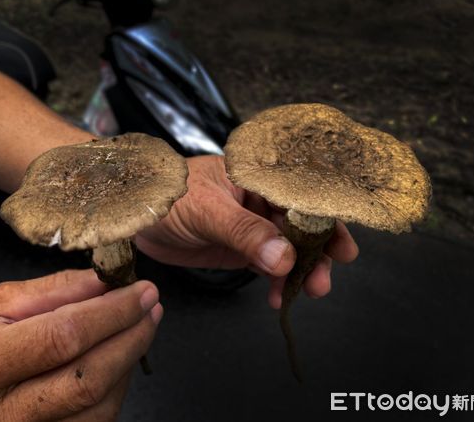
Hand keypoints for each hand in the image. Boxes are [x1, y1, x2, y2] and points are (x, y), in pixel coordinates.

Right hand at [0, 269, 161, 420]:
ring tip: (139, 328)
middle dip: (132, 337)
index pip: (63, 337)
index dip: (113, 313)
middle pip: (87, 379)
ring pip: (97, 410)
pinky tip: (117, 360)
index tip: (142, 290)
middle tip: (152, 306)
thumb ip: (54, 292)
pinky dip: (114, 389)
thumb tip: (107, 281)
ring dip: (129, 364)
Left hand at [136, 155, 358, 307]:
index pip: (300, 196)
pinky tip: (276, 297)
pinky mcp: (238, 247)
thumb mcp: (206, 210)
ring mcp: (249, 225)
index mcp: (256, 176)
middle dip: (315, 253)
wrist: (131, 217)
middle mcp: (258, 199)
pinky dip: (274, 281)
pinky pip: (265, 265)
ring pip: (285, 248)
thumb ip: (245, 232)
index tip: (342, 248)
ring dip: (297, 271)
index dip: (325, 221)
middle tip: (322, 280)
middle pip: (299, 225)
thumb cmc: (164, 196)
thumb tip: (286, 257)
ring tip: (304, 293)